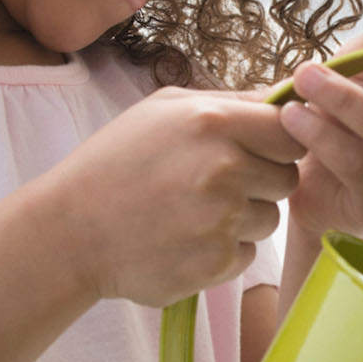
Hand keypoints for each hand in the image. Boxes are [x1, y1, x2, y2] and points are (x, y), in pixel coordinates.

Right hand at [50, 86, 304, 306]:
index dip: (280, 142)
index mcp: (213, 123)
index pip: (291, 132)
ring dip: (243, 217)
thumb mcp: (165, 109)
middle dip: (261, 180)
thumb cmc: (117, 161)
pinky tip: (184, 238)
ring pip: (269, 219)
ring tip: (193, 210)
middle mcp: (224, 170)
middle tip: (216, 182)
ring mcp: (221, 220)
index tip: (260, 148)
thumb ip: (232, 102)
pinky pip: (246, 253)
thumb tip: (289, 98)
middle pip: (287, 178)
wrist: (70, 231)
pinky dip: (223, 249)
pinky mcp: (215, 263)